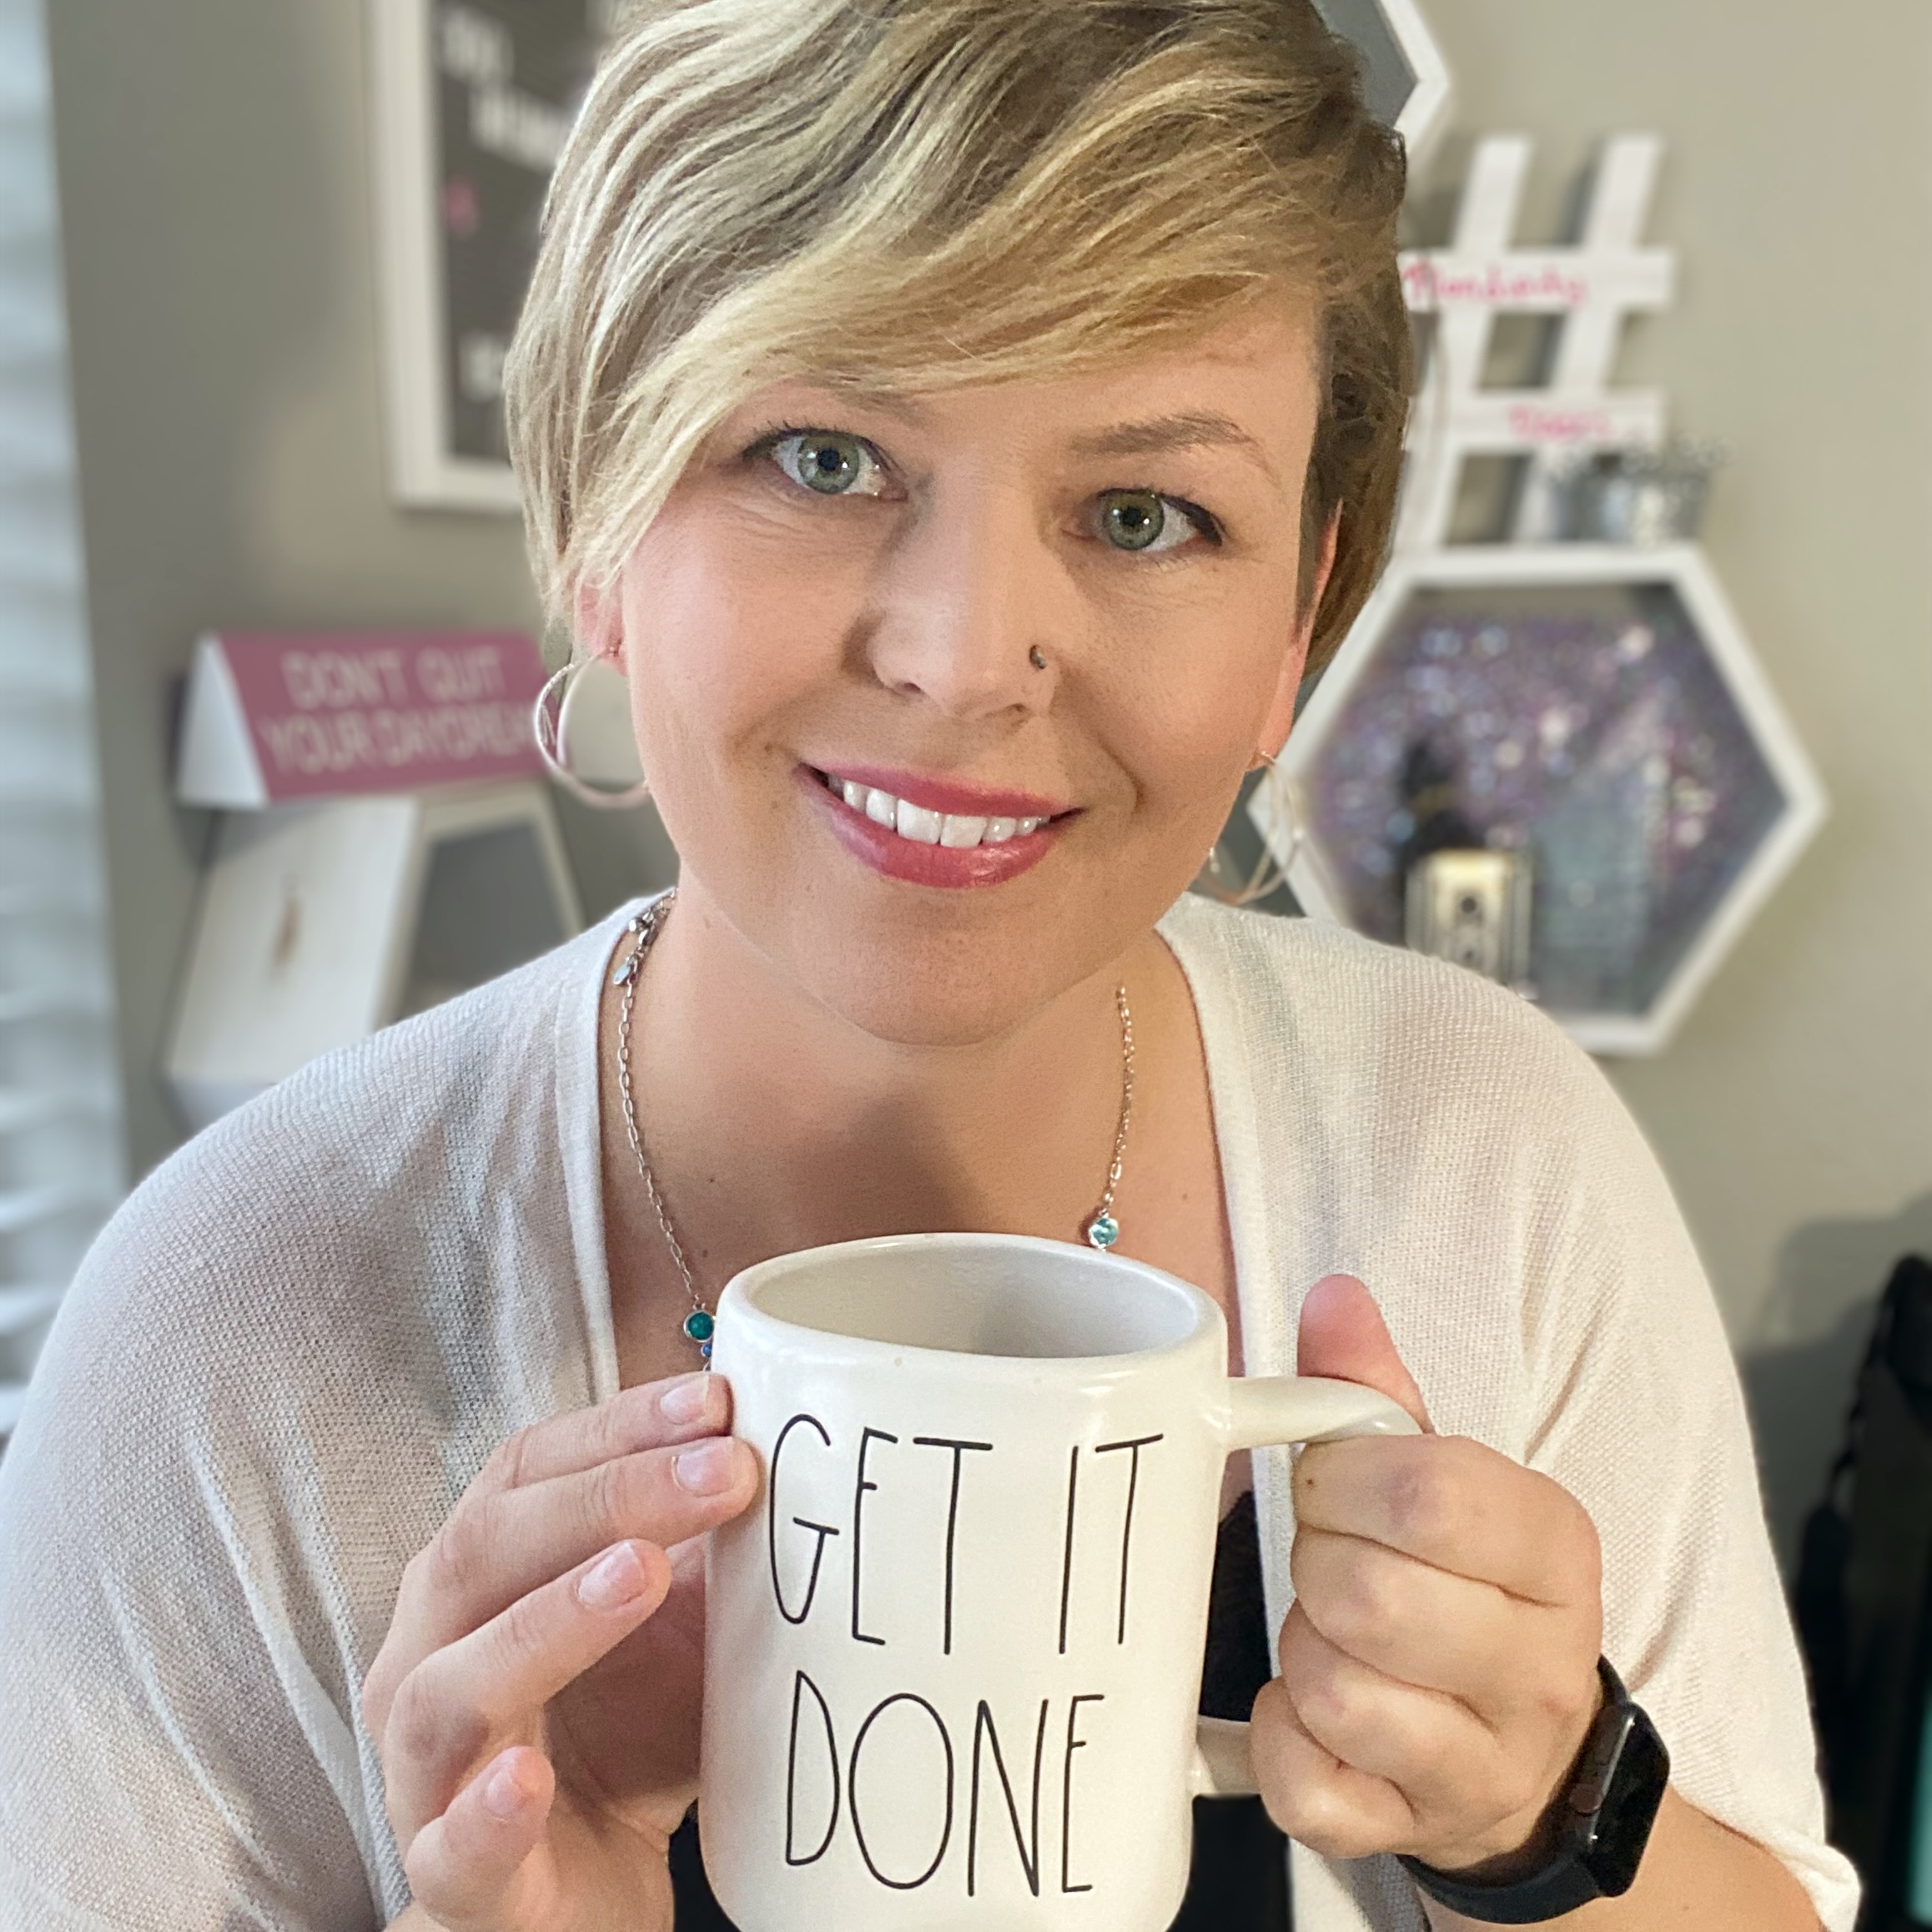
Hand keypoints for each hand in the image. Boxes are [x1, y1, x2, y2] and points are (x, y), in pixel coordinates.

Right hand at [360, 1371, 759, 1931]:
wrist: (584, 1896)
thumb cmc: (623, 1736)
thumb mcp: (677, 1627)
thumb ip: (710, 1549)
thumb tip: (801, 1449)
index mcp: (478, 1574)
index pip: (527, 1471)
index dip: (617, 1427)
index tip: (717, 1400)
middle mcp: (429, 1653)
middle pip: (485, 1548)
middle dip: (610, 1496)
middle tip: (726, 1471)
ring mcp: (426, 1768)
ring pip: (451, 1686)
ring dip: (548, 1621)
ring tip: (639, 1571)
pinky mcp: (451, 1875)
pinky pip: (451, 1841)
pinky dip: (487, 1808)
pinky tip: (529, 1777)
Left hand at [1250, 1276, 1604, 1877]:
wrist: (1525, 1761)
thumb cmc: (1461, 1588)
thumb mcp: (1441, 1478)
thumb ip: (1375, 1390)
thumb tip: (1333, 1299)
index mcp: (1553, 1545)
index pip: (1430, 1494)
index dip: (1344, 1481)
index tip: (1333, 1486)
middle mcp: (1539, 1662)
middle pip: (1369, 1596)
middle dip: (1315, 1565)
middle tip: (1328, 1562)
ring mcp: (1485, 1763)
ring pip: (1334, 1690)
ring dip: (1300, 1651)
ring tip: (1329, 1636)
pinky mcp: (1416, 1833)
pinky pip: (1308, 1788)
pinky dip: (1279, 1743)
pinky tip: (1307, 1713)